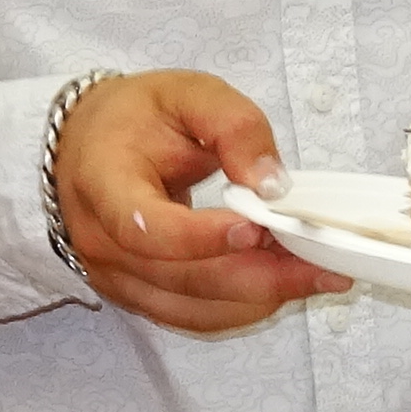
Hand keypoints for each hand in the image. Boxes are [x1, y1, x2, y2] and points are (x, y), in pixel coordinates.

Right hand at [55, 70, 343, 332]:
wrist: (87, 146)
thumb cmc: (135, 118)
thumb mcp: (186, 94)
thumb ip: (233, 126)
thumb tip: (273, 184)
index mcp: (103, 184)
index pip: (146, 228)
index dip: (202, 237)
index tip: (258, 227)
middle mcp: (101, 242)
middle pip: (183, 278)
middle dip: (260, 274)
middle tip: (323, 264)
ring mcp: (116, 278)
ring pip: (195, 308)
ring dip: (262, 295)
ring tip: (317, 274)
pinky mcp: (137, 297)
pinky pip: (194, 317)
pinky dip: (244, 306)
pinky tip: (283, 285)